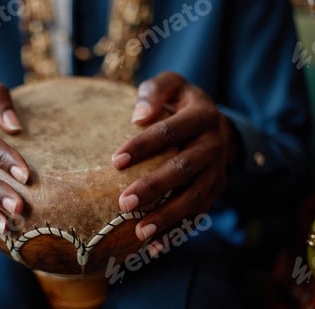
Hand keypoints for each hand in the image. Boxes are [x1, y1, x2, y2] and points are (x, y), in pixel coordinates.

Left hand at [111, 72, 238, 254]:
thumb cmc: (180, 102)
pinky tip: (154, 247)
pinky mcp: (216, 189)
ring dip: (168, 217)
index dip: (143, 146)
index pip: (171, 131)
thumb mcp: (171, 84)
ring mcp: (218, 170)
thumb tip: (137, 117)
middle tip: (124, 203)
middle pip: (184, 169)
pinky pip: (199, 213)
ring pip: (195, 197)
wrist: (214, 121)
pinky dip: (178, 231)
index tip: (115, 162)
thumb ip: (154, 92)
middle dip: (155, 188)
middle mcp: (214, 144)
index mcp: (202, 116)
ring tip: (140, 232)